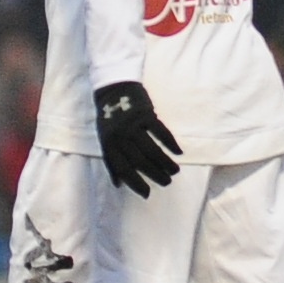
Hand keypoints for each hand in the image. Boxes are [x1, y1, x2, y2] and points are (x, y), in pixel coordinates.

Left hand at [93, 81, 181, 198]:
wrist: (113, 88)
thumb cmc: (109, 117)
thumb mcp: (104, 139)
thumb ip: (111, 161)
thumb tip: (118, 184)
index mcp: (109, 144)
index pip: (123, 169)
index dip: (135, 184)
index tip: (147, 194)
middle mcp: (121, 136)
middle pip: (141, 161)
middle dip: (155, 175)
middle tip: (166, 182)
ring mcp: (133, 125)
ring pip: (152, 150)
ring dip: (165, 163)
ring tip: (174, 171)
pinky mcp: (145, 114)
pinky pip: (161, 132)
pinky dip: (171, 143)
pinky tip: (178, 152)